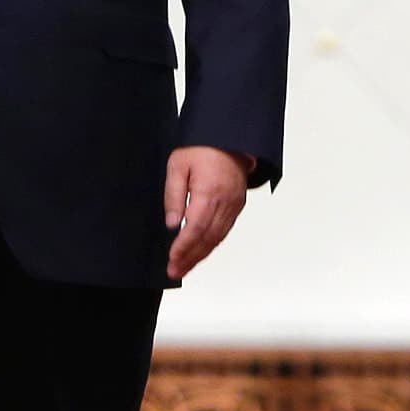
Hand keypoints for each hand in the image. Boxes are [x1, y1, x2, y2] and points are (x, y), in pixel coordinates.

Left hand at [164, 145, 249, 280]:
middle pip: (207, 238)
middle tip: (174, 271)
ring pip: (217, 238)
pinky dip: (211, 245)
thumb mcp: (177, 165)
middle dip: (190, 258)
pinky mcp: (237, 206)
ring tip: (184, 268)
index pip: (196, 227)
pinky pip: (224, 231)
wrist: (230, 139)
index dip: (184, 246)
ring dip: (200, 256)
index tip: (172, 258)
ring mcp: (234, 206)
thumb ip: (173, 195)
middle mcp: (225, 202)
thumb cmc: (202, 148)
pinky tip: (200, 253)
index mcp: (209, 191)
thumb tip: (172, 224)